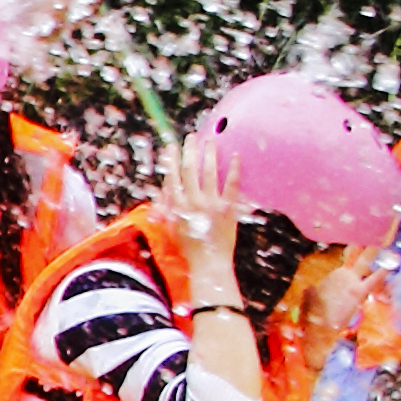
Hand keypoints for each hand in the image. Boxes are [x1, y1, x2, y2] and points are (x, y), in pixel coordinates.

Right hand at [159, 125, 242, 264]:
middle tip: (191, 137)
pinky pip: (232, 185)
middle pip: (191, 170)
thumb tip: (164, 186)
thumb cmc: (188, 247)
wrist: (209, 264)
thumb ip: (165, 206)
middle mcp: (193, 203)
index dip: (172, 159)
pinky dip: (234, 169)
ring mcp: (212, 205)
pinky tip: (236, 156)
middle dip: (190, 151)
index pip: (173, 176)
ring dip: (210, 155)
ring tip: (211, 141)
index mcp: (177, 206)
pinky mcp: (229, 209)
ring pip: (210, 173)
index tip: (172, 146)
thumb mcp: (170, 226)